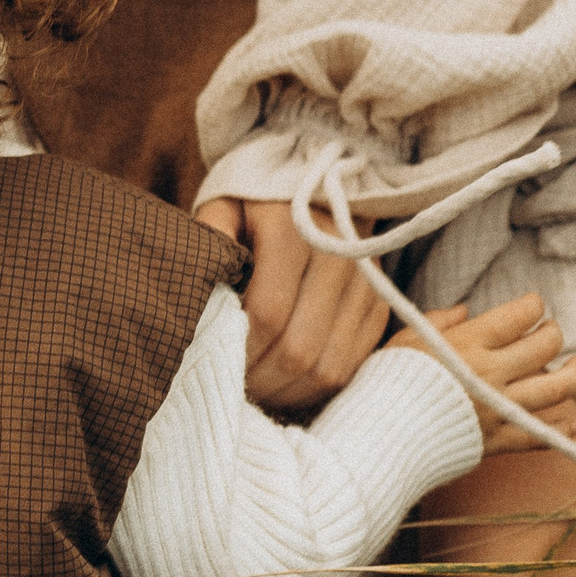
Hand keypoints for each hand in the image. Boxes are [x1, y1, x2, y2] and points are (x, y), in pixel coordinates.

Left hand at [195, 197, 391, 410]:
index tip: (212, 361)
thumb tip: (197, 281)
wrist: (320, 184)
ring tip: (253, 390)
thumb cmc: (257, 202)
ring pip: (328, 368)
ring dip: (286, 392)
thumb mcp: (225, 205)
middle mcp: (341, 260)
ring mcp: (367, 287)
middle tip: (228, 388)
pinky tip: (283, 385)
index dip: (238, 349)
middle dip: (259, 380)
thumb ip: (209, 238)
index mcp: (296, 232)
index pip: (268, 314)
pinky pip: (350, 367)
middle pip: (299, 350)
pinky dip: (313, 388)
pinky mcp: (378, 309)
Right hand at [388, 292, 575, 453]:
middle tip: (550, 332)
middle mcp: (491, 373)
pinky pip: (539, 436)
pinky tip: (573, 426)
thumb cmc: (385, 383)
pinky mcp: (496, 440)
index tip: (533, 305)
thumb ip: (437, 322)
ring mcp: (498, 408)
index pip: (520, 315)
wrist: (378, 435)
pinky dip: (561, 432)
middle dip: (553, 334)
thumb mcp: (405, 341)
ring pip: (557, 388)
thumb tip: (464, 311)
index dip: (533, 306)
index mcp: (469, 344)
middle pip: (544, 347)